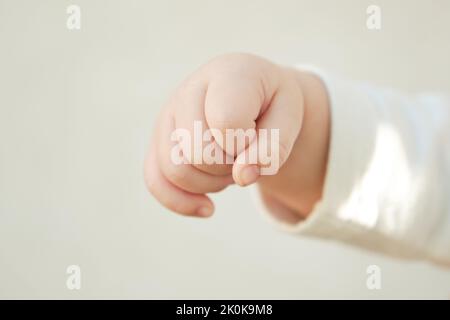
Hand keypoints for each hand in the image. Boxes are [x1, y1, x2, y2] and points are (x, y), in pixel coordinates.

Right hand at [144, 53, 329, 220]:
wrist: (253, 97)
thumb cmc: (271, 106)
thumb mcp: (290, 118)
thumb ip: (273, 147)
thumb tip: (243, 176)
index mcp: (228, 73)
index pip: (227, 122)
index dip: (247, 144)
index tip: (257, 134)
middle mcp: (190, 89)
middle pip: (198, 151)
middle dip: (228, 166)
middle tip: (244, 152)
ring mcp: (168, 114)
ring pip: (176, 170)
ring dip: (212, 182)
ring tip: (229, 163)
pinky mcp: (158, 140)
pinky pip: (155, 181)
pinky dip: (182, 203)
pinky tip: (208, 207)